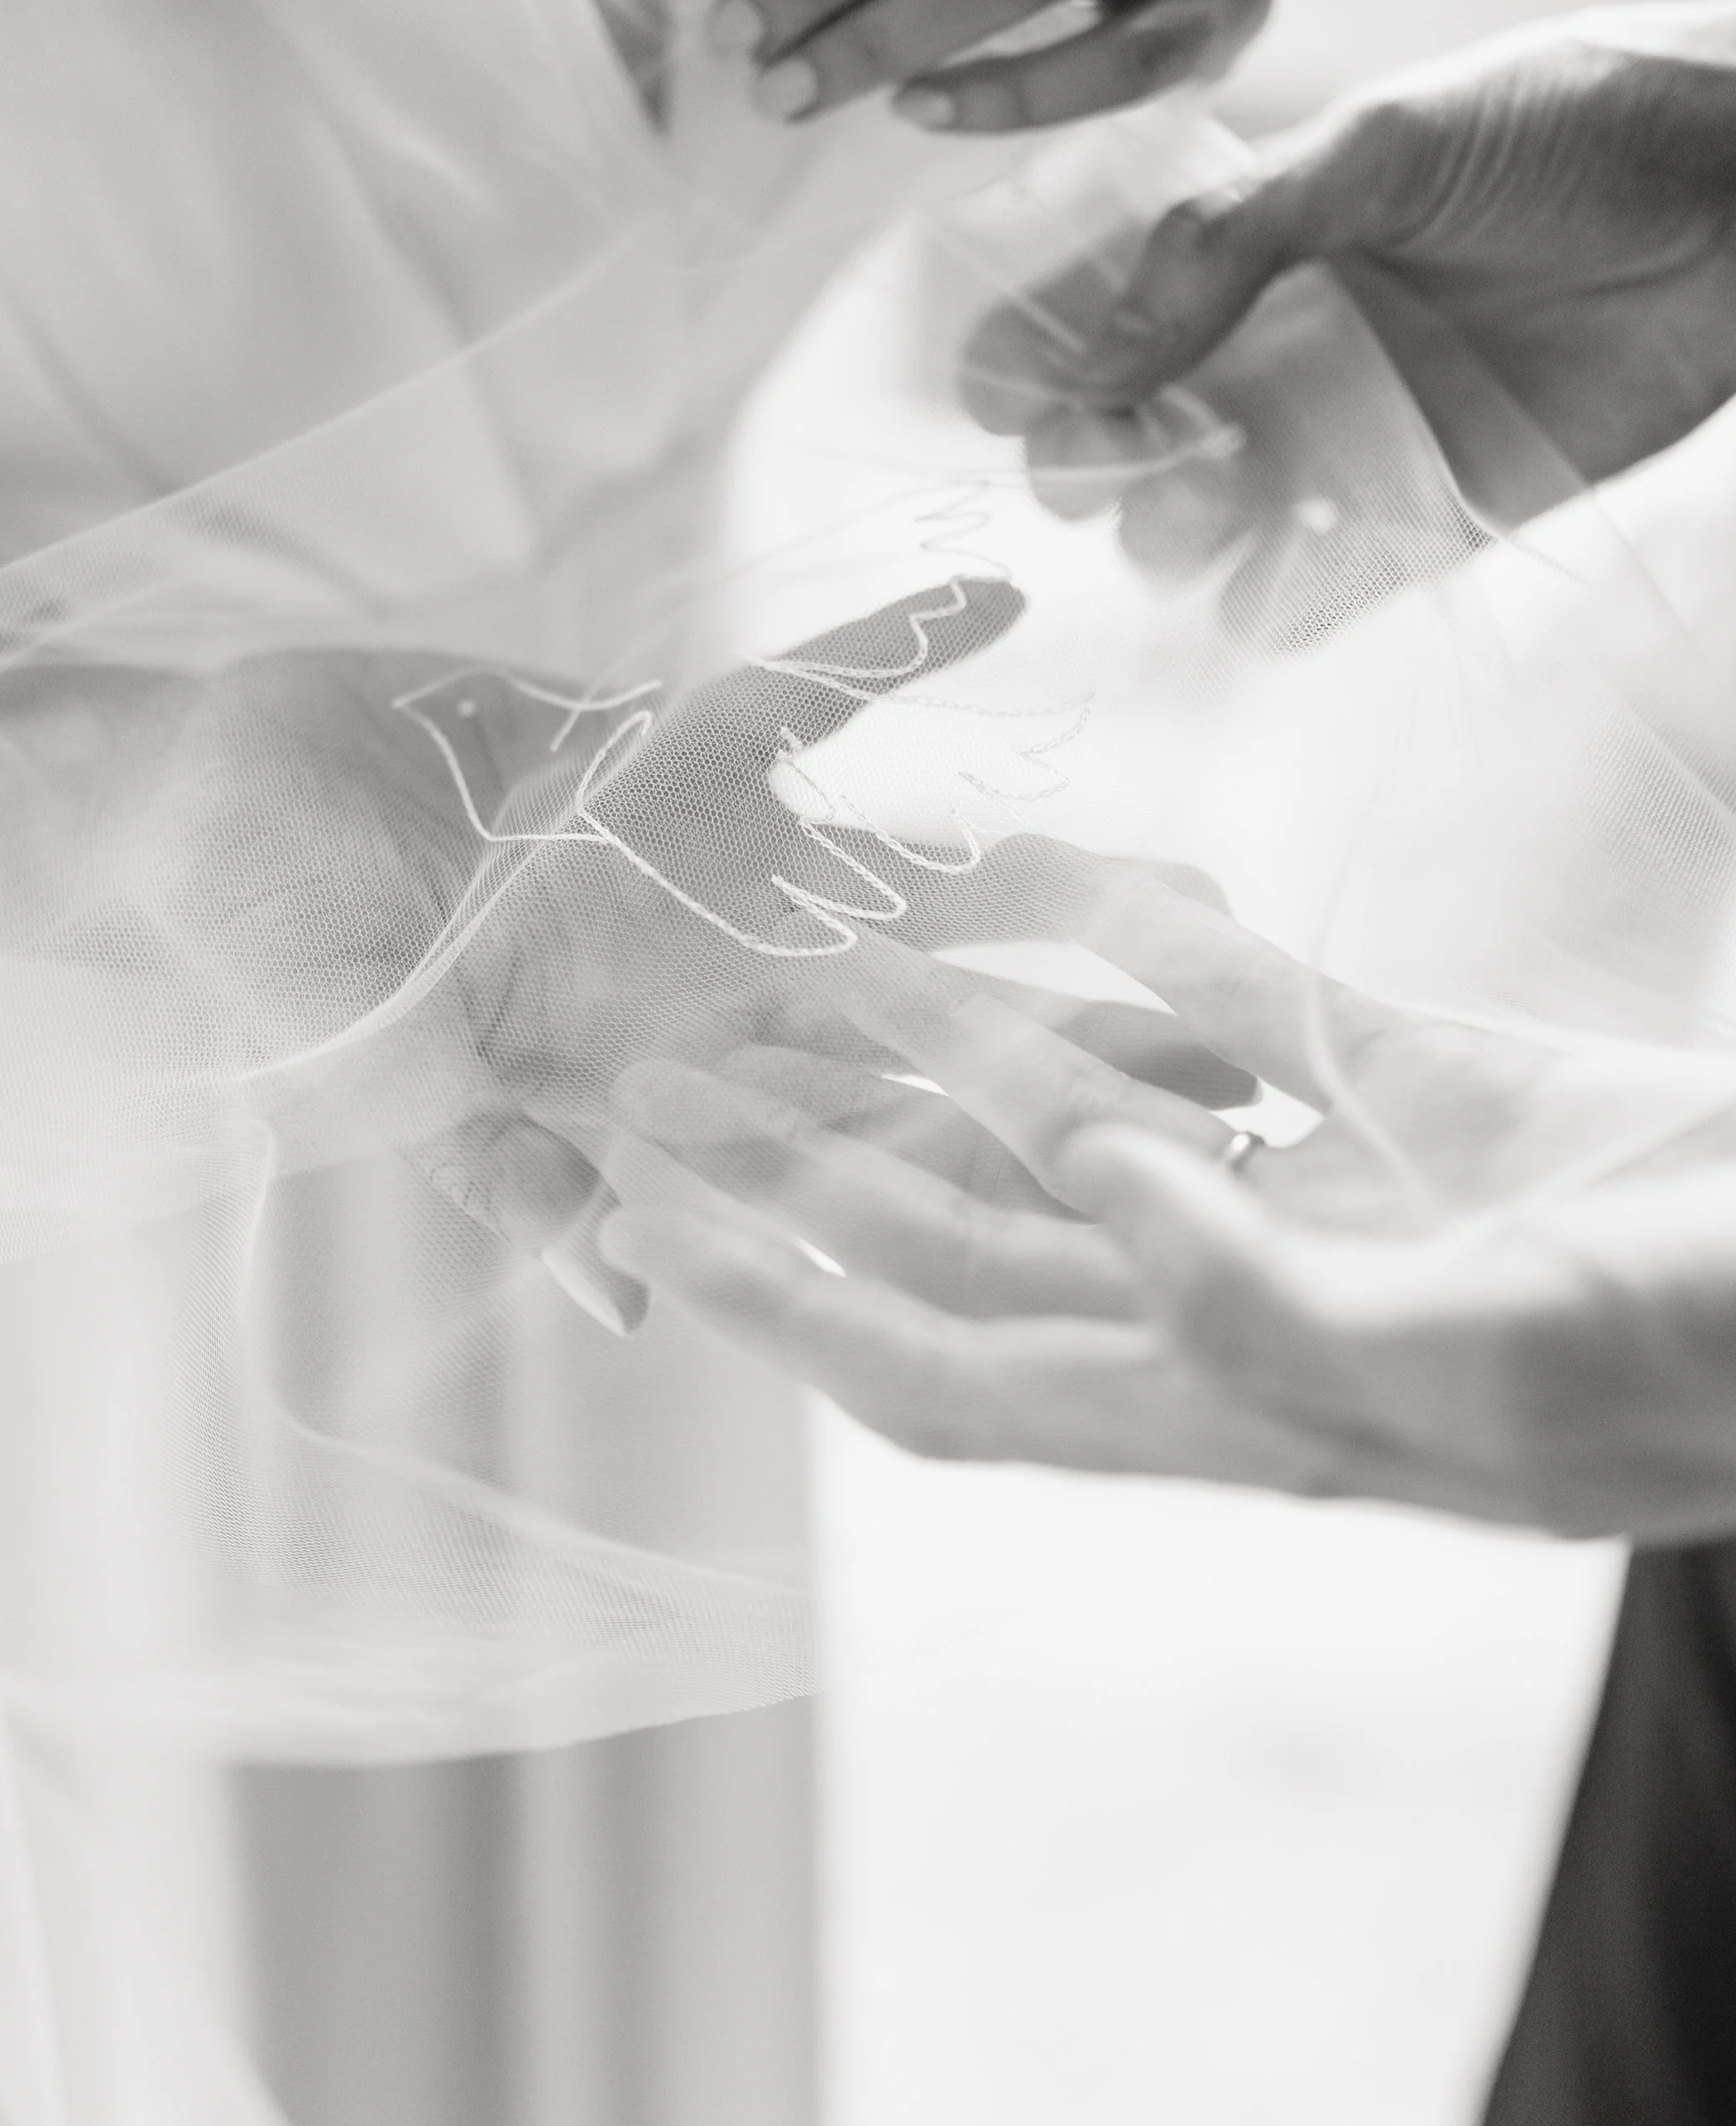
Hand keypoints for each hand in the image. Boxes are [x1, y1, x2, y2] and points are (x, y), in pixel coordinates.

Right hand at [132, 593, 1252, 1322]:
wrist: (204, 795)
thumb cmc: (254, 944)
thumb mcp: (362, 1060)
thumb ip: (490, 1161)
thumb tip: (632, 1296)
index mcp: (640, 1088)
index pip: (844, 1156)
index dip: (986, 1183)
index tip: (1138, 1206)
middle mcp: (699, 1001)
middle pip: (918, 1044)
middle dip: (1069, 1063)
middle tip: (1251, 1070)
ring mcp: (697, 881)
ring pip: (900, 890)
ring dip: (1038, 890)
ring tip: (1192, 880)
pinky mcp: (664, 759)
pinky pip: (795, 701)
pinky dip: (882, 652)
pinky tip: (1001, 598)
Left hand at [601, 840, 1735, 1534]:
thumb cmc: (1721, 1359)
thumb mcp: (1495, 1364)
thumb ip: (1262, 1305)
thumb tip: (1083, 1194)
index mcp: (1233, 1401)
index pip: (941, 1363)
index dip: (784, 1299)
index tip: (643, 1215)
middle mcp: (1243, 1300)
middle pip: (969, 1231)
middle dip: (817, 1152)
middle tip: (669, 1055)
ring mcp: (1323, 1192)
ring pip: (1081, 1106)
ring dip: (947, 1037)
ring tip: (807, 951)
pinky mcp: (1414, 1089)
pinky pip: (1234, 1003)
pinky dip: (1144, 938)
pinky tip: (1049, 870)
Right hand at [965, 10, 1735, 593]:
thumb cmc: (1571, 126)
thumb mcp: (1380, 146)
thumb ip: (1227, 244)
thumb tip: (1092, 366)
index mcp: (1242, 253)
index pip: (1090, 317)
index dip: (1024, 359)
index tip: (996, 387)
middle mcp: (1273, 355)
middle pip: (1120, 442)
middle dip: (1084, 461)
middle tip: (1106, 450)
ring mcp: (1341, 444)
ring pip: (1197, 529)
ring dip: (1169, 533)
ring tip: (1211, 492)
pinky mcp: (1422, 523)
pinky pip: (1311, 594)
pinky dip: (1275, 608)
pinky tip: (1280, 581)